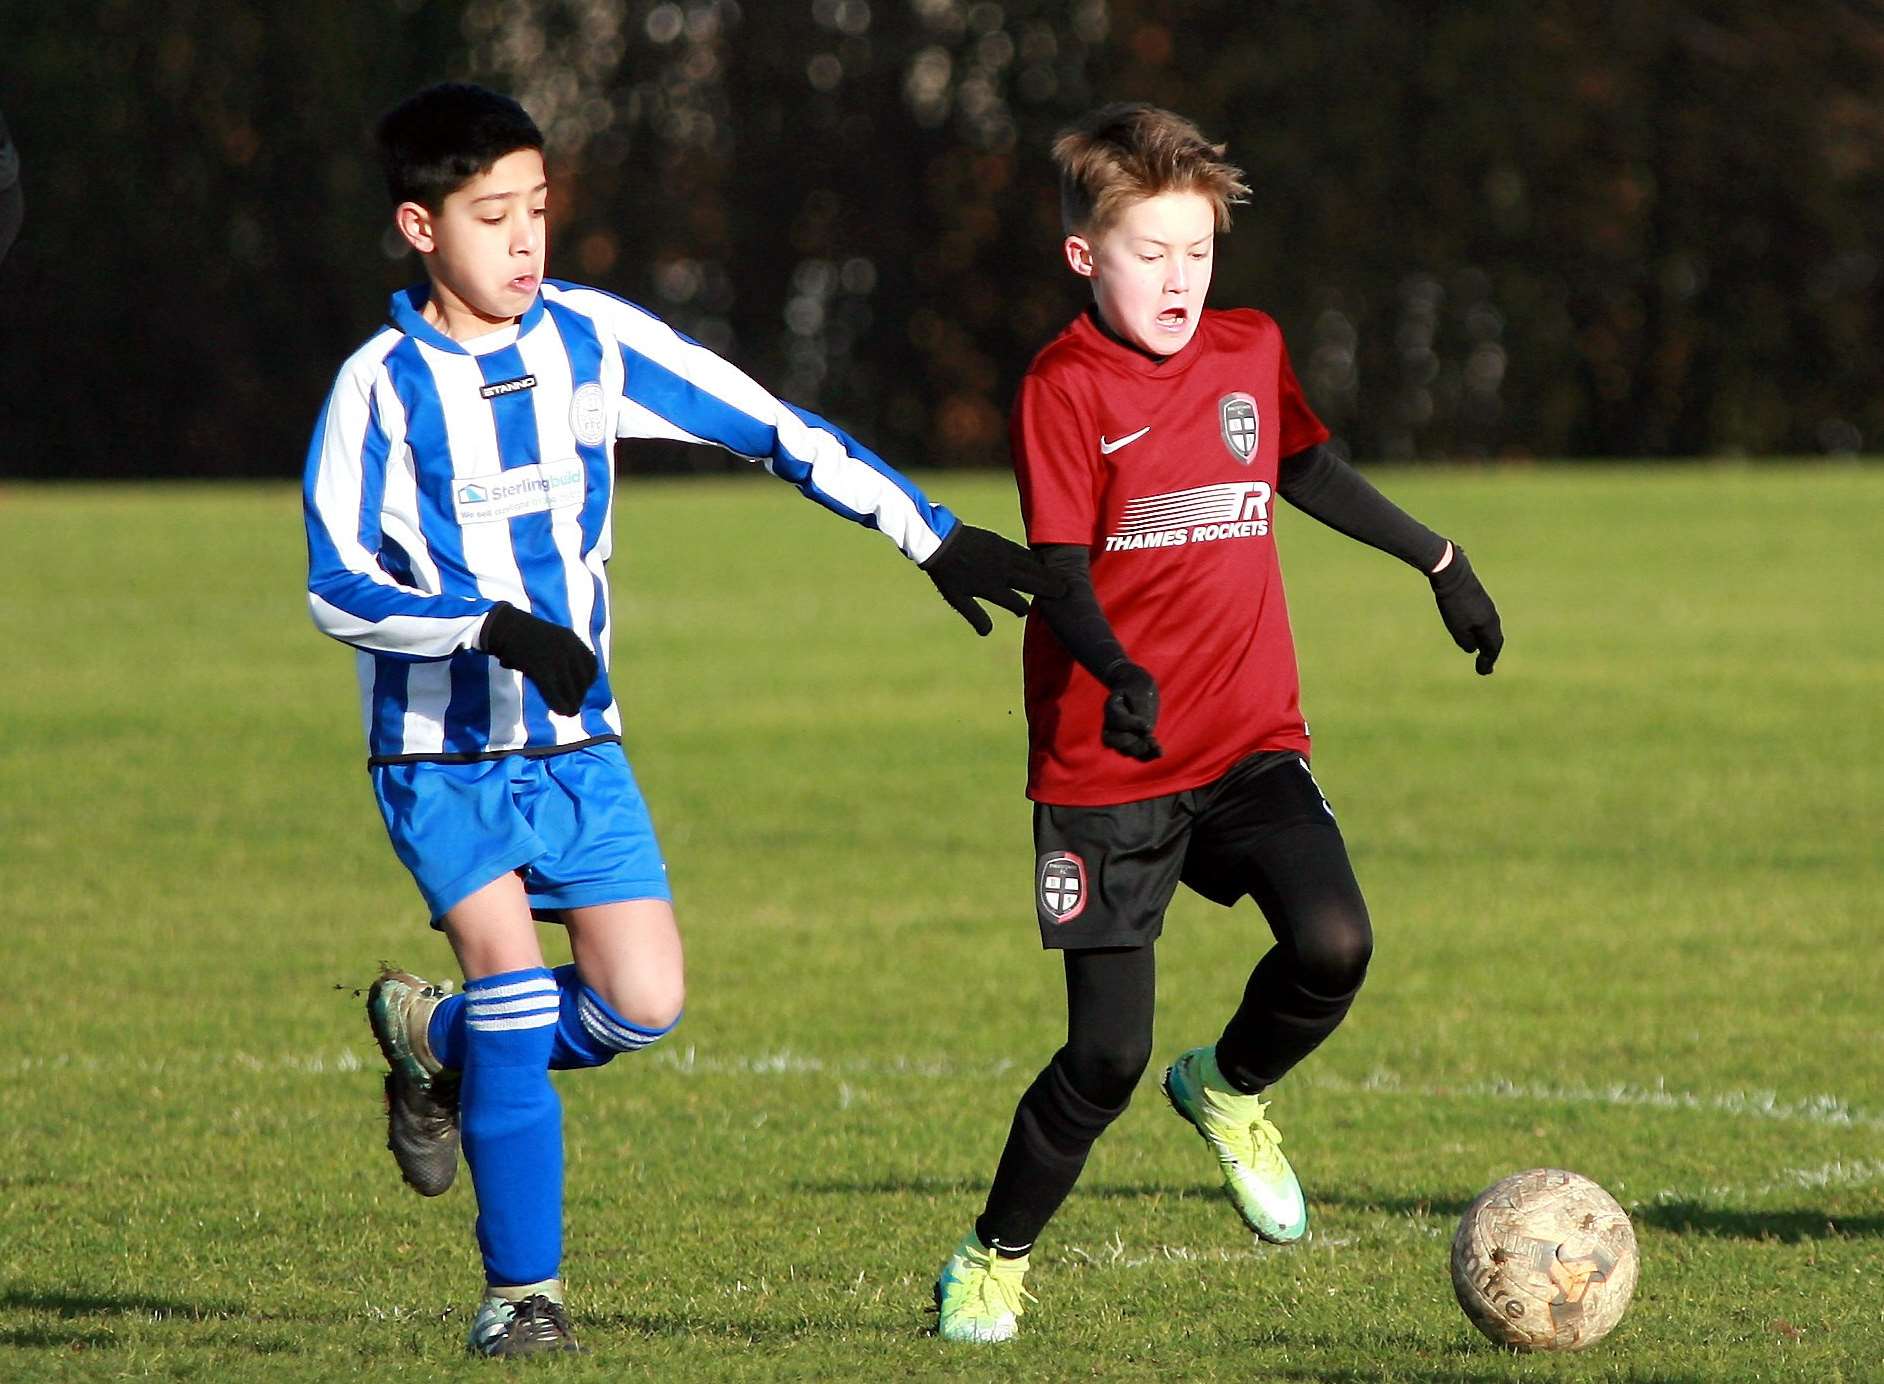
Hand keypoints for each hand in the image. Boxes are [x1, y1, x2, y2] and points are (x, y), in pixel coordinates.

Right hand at [480, 602, 597, 714]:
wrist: (506, 627)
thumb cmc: (526, 634)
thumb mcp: (553, 638)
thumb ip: (564, 654)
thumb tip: (570, 680)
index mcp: (572, 639)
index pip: (592, 664)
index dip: (589, 679)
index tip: (583, 688)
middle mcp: (569, 648)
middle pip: (583, 678)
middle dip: (580, 694)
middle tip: (575, 705)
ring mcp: (556, 658)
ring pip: (570, 687)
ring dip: (572, 703)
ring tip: (569, 712)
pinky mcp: (541, 669)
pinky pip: (553, 691)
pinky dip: (558, 703)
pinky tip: (560, 711)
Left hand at [920, 524, 1067, 635]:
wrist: (939, 542)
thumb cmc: (947, 574)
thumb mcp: (957, 599)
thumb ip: (975, 616)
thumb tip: (987, 633)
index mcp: (992, 588)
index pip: (1016, 603)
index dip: (1023, 609)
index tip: (1026, 611)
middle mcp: (1002, 572)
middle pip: (1033, 582)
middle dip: (1050, 588)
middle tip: (1066, 592)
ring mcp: (1003, 555)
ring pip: (1032, 566)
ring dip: (1046, 573)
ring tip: (1060, 579)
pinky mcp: (1001, 542)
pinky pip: (1023, 552)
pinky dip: (1034, 559)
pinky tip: (1040, 561)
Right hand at [1101, 661, 1162, 760]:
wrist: (1137, 689)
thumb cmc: (1138, 687)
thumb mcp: (1140, 692)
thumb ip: (1141, 708)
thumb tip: (1147, 730)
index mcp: (1111, 708)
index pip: (1118, 721)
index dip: (1133, 725)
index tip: (1148, 725)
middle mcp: (1111, 724)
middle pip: (1114, 742)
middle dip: (1133, 743)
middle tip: (1150, 738)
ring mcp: (1120, 735)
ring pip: (1125, 750)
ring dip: (1142, 751)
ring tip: (1156, 746)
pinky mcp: (1132, 741)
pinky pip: (1136, 754)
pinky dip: (1148, 756)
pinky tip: (1159, 751)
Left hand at [1429, 544, 1502, 674]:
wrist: (1453, 574)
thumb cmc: (1454, 603)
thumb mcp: (1458, 628)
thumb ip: (1467, 642)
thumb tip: (1473, 649)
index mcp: (1490, 626)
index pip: (1493, 648)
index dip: (1488, 661)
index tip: (1483, 672)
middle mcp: (1493, 616)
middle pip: (1495, 639)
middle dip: (1490, 654)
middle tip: (1485, 667)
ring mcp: (1487, 606)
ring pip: (1490, 629)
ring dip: (1486, 642)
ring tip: (1481, 652)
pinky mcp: (1479, 598)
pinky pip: (1484, 620)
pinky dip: (1481, 631)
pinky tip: (1474, 632)